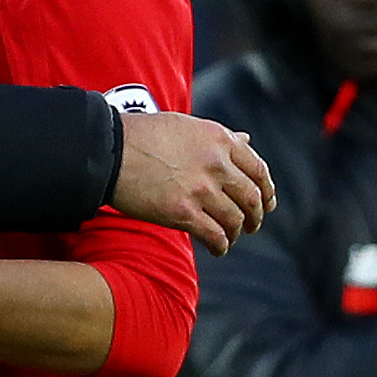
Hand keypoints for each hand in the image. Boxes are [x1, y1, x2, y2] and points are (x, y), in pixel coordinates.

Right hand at [110, 109, 276, 253]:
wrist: (109, 152)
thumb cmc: (143, 136)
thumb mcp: (187, 127)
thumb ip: (220, 137)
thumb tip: (246, 139)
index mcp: (219, 140)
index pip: (258, 169)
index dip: (267, 190)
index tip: (267, 203)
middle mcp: (216, 164)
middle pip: (251, 197)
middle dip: (256, 216)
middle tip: (252, 226)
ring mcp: (200, 189)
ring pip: (235, 219)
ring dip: (236, 233)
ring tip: (230, 238)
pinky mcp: (183, 213)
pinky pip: (215, 235)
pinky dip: (220, 246)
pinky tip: (217, 249)